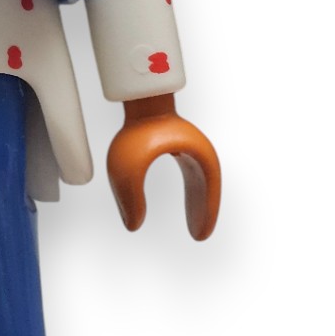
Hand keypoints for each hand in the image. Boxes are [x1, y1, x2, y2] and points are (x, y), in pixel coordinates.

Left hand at [106, 94, 220, 239]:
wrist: (138, 98)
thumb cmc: (135, 130)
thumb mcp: (127, 169)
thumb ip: (129, 198)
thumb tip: (133, 225)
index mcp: (196, 157)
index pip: (207, 191)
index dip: (205, 214)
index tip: (200, 236)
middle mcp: (197, 153)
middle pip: (206, 189)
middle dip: (203, 213)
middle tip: (199, 237)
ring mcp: (188, 148)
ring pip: (199, 183)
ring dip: (198, 204)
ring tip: (194, 228)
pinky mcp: (178, 145)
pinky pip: (191, 176)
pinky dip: (191, 193)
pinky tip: (187, 205)